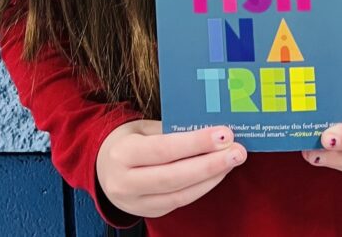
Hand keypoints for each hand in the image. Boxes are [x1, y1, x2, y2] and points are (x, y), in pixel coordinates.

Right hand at [96, 120, 246, 217]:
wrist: (102, 167)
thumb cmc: (129, 139)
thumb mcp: (142, 128)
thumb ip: (171, 130)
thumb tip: (210, 128)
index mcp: (122, 153)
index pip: (164, 149)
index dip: (196, 143)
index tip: (225, 134)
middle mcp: (125, 182)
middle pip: (174, 176)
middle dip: (210, 164)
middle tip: (238, 151)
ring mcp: (136, 203)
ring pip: (180, 194)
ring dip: (211, 177)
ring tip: (233, 160)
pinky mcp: (149, 212)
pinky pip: (180, 202)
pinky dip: (202, 187)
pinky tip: (218, 173)